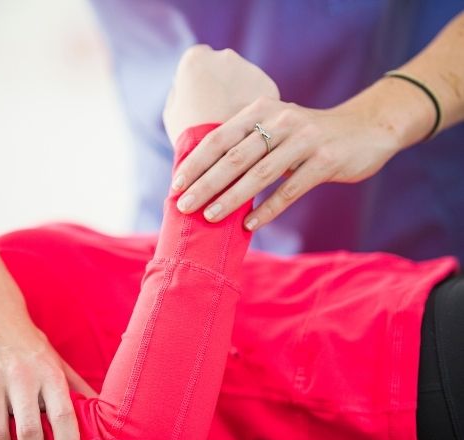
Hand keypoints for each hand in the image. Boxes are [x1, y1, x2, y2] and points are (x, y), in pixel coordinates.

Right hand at [163, 45, 278, 144]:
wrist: (219, 157)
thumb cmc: (189, 135)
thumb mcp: (172, 113)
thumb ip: (179, 93)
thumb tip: (182, 88)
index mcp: (196, 60)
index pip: (196, 61)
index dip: (197, 80)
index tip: (199, 97)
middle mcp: (225, 57)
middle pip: (223, 67)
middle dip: (221, 84)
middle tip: (216, 111)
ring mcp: (249, 70)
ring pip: (244, 80)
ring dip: (240, 94)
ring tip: (231, 122)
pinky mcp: (268, 88)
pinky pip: (259, 96)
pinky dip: (254, 107)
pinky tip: (247, 125)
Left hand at [167, 49, 402, 228]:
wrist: (367, 128)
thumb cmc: (309, 135)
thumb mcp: (276, 126)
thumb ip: (246, 143)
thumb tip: (204, 174)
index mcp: (261, 111)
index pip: (219, 138)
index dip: (195, 162)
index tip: (175, 184)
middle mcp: (281, 121)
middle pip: (234, 157)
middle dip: (205, 184)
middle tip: (183, 205)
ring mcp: (305, 140)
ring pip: (259, 175)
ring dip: (231, 199)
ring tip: (210, 217)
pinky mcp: (326, 161)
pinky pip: (290, 190)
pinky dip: (268, 209)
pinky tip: (250, 226)